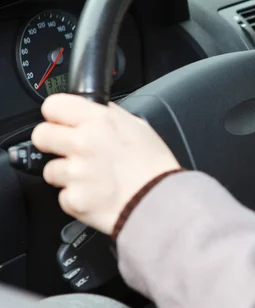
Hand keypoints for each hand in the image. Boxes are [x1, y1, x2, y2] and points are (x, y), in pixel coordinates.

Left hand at [31, 94, 180, 234]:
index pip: (53, 105)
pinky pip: (63, 196)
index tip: (62, 123)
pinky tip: (96, 194)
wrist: (160, 202)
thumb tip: (97, 108)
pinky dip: (76, 197)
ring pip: (50, 170)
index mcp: (100, 121)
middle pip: (41, 135)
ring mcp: (76, 172)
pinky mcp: (73, 199)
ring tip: (92, 178)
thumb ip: (112, 115)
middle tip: (70, 151)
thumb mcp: (139, 127)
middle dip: (52, 143)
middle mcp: (84, 142)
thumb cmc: (155, 167)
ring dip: (67, 175)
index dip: (57, 115)